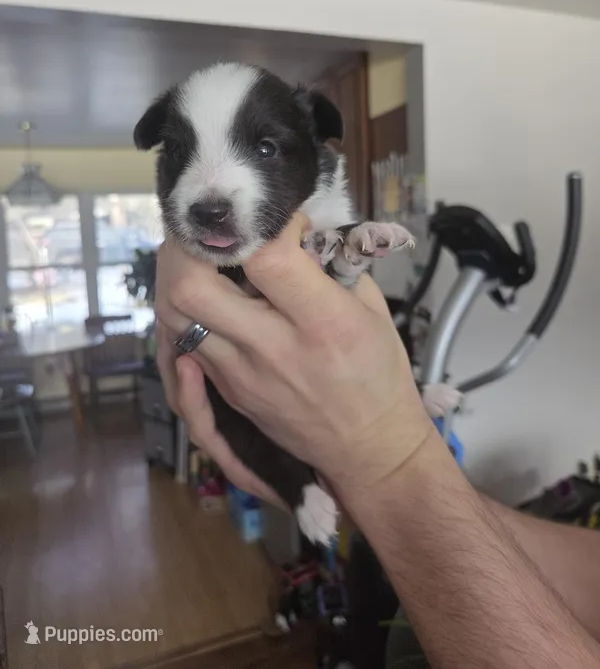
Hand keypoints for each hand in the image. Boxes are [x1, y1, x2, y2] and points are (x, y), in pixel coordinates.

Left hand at [155, 213, 433, 501]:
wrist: (369, 448)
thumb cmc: (378, 375)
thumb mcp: (371, 307)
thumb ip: (331, 261)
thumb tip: (293, 229)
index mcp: (322, 322)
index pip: (266, 258)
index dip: (266, 225)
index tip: (281, 224)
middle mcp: (273, 349)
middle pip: (192, 287)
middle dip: (190, 245)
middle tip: (211, 233)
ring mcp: (241, 374)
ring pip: (173, 315)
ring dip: (177, 276)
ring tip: (201, 259)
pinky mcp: (228, 390)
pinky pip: (183, 344)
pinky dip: (184, 311)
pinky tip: (205, 298)